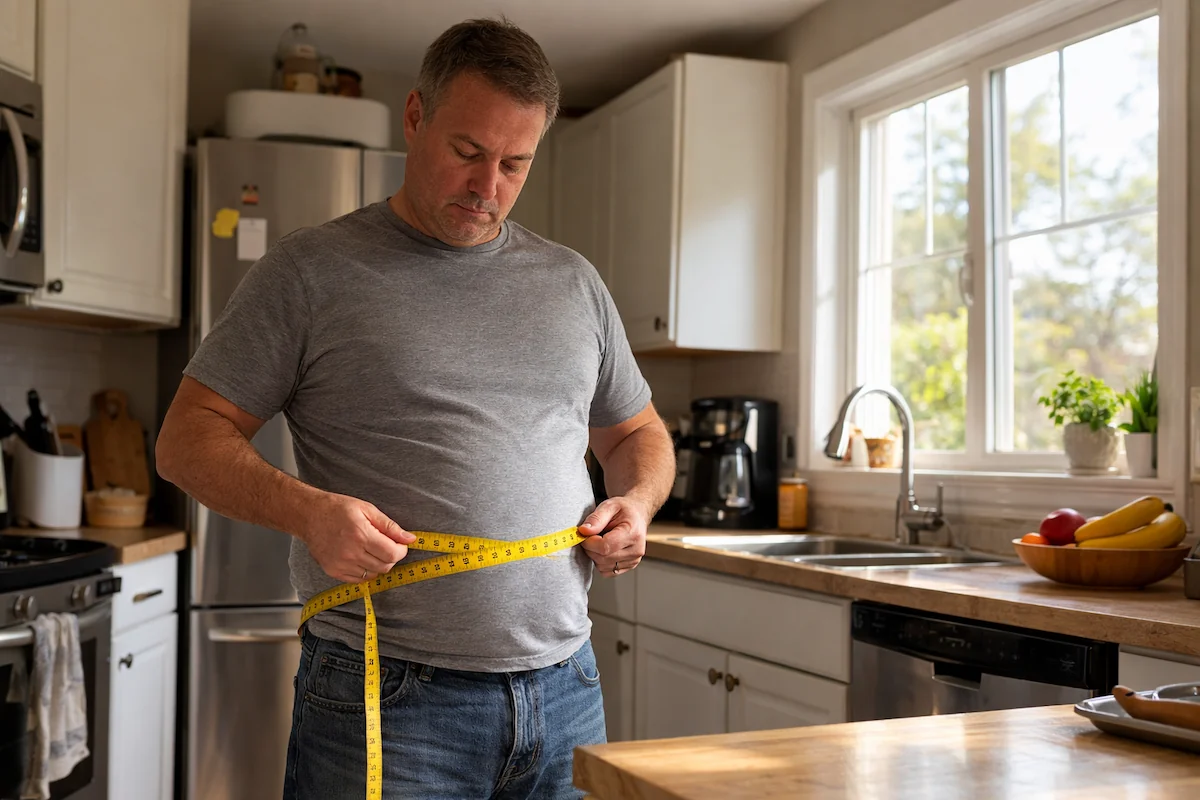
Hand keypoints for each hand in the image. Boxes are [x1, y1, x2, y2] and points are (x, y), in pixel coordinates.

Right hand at [299, 493, 414, 583]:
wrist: (309, 515)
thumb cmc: (338, 509)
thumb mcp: (367, 509)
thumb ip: (390, 526)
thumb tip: (410, 538)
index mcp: (361, 535)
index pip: (392, 554)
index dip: (402, 551)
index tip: (401, 545)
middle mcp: (351, 553)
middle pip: (385, 567)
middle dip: (392, 557)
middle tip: (387, 546)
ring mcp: (341, 564)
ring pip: (373, 575)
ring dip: (379, 565)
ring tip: (373, 550)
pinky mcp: (333, 571)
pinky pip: (359, 580)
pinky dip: (366, 571)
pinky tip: (362, 557)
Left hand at [578, 496, 649, 576]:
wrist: (637, 514)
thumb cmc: (624, 510)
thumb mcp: (609, 505)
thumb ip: (596, 518)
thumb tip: (583, 531)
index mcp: (632, 533)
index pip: (605, 547)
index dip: (589, 542)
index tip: (585, 533)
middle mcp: (636, 549)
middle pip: (602, 558)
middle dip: (590, 548)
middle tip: (592, 535)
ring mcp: (634, 560)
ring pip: (603, 566)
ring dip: (595, 555)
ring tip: (601, 540)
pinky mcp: (629, 566)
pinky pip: (607, 571)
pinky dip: (601, 561)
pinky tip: (605, 549)